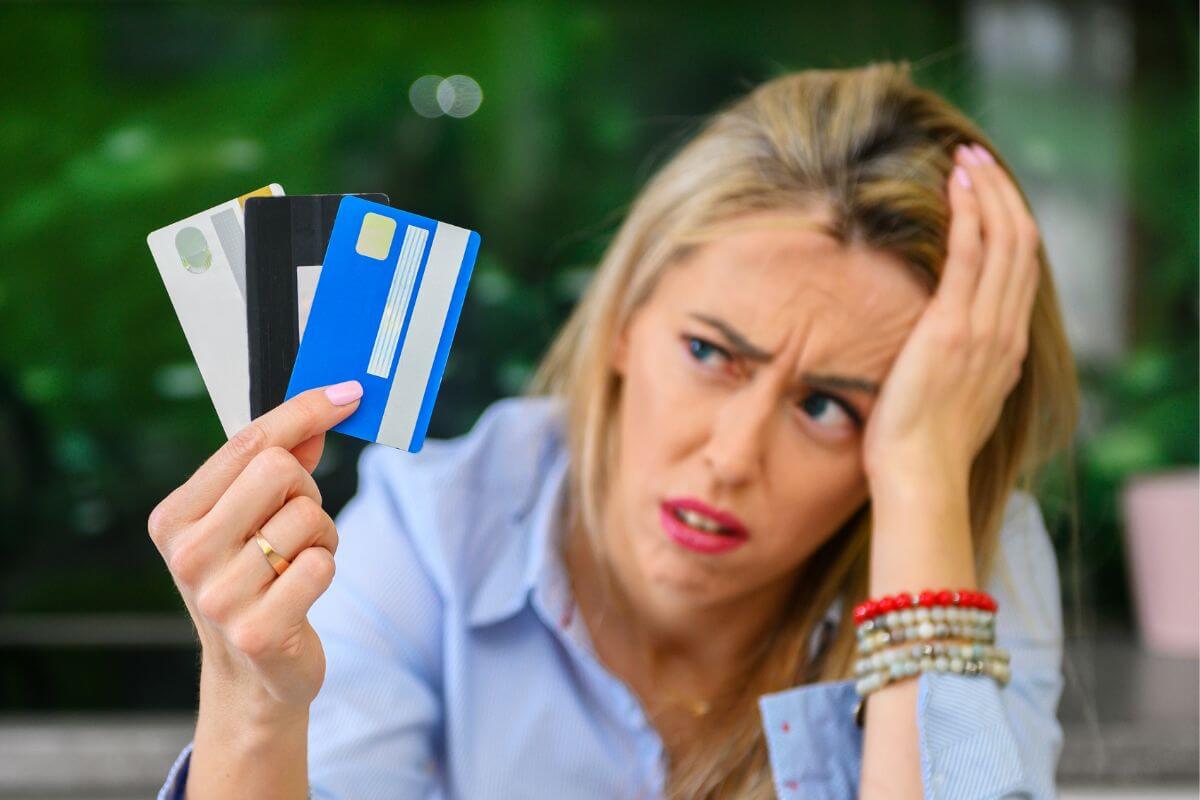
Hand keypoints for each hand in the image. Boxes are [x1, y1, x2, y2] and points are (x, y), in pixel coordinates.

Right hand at [147, 382, 361, 714]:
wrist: (252, 673)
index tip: (348, 393)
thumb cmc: (253, 579)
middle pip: (279, 469)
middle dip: (307, 489)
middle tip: (297, 523)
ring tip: (298, 563)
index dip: (305, 410)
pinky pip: (322, 564)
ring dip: (322, 535)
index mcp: (174, 517)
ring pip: (309, 516)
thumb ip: (280, 460)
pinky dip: (326, 567)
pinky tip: (303, 590)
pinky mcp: (258, 631)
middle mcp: (188, 554)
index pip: (249, 441)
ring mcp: (219, 596)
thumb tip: (327, 404)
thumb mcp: (250, 517)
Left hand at [862, 143, 1040, 483]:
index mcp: (1007, 350)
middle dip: (1002, 194)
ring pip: (1003, 239)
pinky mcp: (952, 326)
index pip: (1020, 271)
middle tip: (977, 160)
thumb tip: (938, 354)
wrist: (920, 476)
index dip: (1009, 224)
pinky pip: (970, 255)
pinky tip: (956, 185)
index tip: (988, 195)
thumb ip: (958, 370)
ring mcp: (984, 328)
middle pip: (1021, 244)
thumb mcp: (953, 402)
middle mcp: (1005, 332)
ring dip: (987, 191)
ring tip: (966, 158)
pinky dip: (969, 213)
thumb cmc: (921, 450)